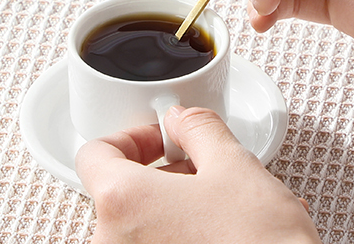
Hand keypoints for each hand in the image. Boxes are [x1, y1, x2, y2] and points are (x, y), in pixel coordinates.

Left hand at [75, 106, 319, 243]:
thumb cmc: (258, 243)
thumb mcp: (233, 165)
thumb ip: (198, 129)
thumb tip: (184, 120)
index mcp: (122, 202)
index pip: (95, 154)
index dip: (134, 137)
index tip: (163, 139)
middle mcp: (114, 242)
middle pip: (121, 192)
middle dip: (164, 174)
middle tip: (202, 169)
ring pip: (142, 223)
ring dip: (178, 206)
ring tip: (224, 205)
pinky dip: (184, 235)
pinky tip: (224, 231)